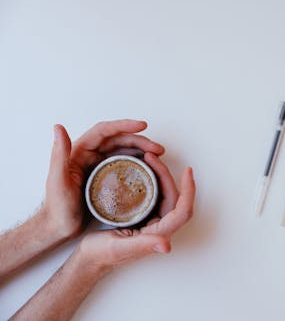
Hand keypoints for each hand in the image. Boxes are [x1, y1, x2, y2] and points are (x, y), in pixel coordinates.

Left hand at [41, 120, 164, 240]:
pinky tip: (149, 167)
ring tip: (158, 155)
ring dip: (142, 150)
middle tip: (157, 149)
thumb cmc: (57, 208)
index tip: (142, 126)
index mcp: (79, 151)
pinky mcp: (106, 178)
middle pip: (119, 140)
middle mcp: (90, 155)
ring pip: (124, 151)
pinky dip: (138, 163)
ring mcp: (99, 166)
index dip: (124, 126)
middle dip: (140, 140)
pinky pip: (125, 165)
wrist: (60, 228)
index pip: (104, 131)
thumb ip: (59, 154)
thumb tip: (58, 128)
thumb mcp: (57, 180)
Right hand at [77, 153, 195, 270]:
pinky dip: (152, 180)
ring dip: (161, 176)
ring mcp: (152, 221)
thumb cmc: (100, 256)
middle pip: (174, 198)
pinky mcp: (143, 216)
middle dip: (167, 175)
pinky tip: (143, 170)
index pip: (182, 211)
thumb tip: (167, 246)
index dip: (188, 191)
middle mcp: (159, 227)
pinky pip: (155, 195)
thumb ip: (143, 245)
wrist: (87, 260)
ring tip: (149, 159)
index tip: (188, 170)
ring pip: (165, 194)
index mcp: (158, 235)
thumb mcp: (119, 248)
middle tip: (153, 157)